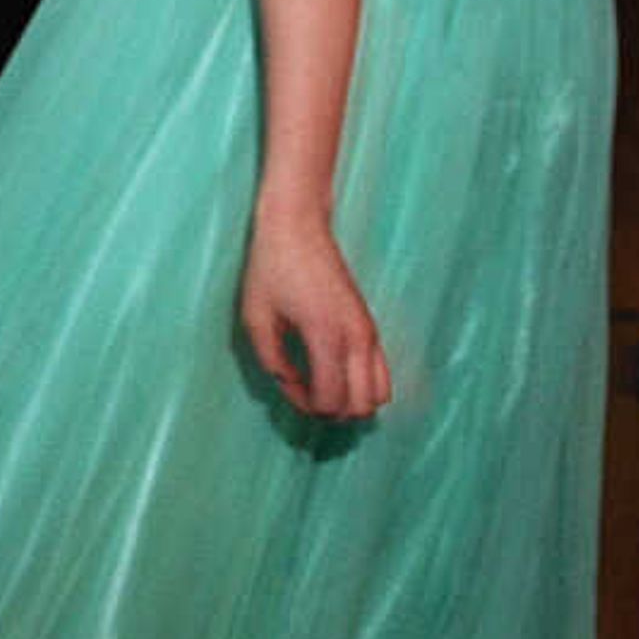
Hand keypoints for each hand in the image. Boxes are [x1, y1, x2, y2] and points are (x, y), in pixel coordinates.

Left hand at [240, 210, 389, 421]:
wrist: (299, 227)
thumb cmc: (271, 270)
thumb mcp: (256, 319)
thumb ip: (273, 362)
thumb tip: (292, 387)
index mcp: (326, 336)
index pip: (331, 402)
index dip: (305, 406)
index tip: (286, 384)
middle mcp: (357, 338)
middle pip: (361, 407)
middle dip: (331, 410)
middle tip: (302, 390)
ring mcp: (370, 332)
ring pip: (379, 396)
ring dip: (350, 401)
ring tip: (319, 384)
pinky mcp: (372, 326)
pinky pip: (382, 375)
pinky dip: (363, 386)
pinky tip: (333, 371)